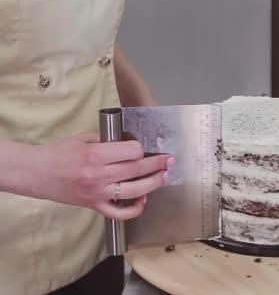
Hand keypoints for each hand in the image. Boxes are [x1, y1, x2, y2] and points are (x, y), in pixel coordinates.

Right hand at [29, 132, 173, 219]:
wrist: (36, 172)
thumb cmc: (58, 153)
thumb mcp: (84, 138)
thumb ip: (108, 141)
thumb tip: (129, 144)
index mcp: (96, 155)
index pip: (132, 152)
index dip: (141, 149)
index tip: (143, 147)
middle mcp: (99, 175)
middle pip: (138, 170)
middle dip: (158, 164)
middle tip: (168, 160)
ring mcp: (97, 193)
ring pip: (135, 191)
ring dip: (153, 183)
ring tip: (163, 176)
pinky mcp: (94, 205)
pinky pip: (119, 213)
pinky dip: (135, 209)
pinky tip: (143, 200)